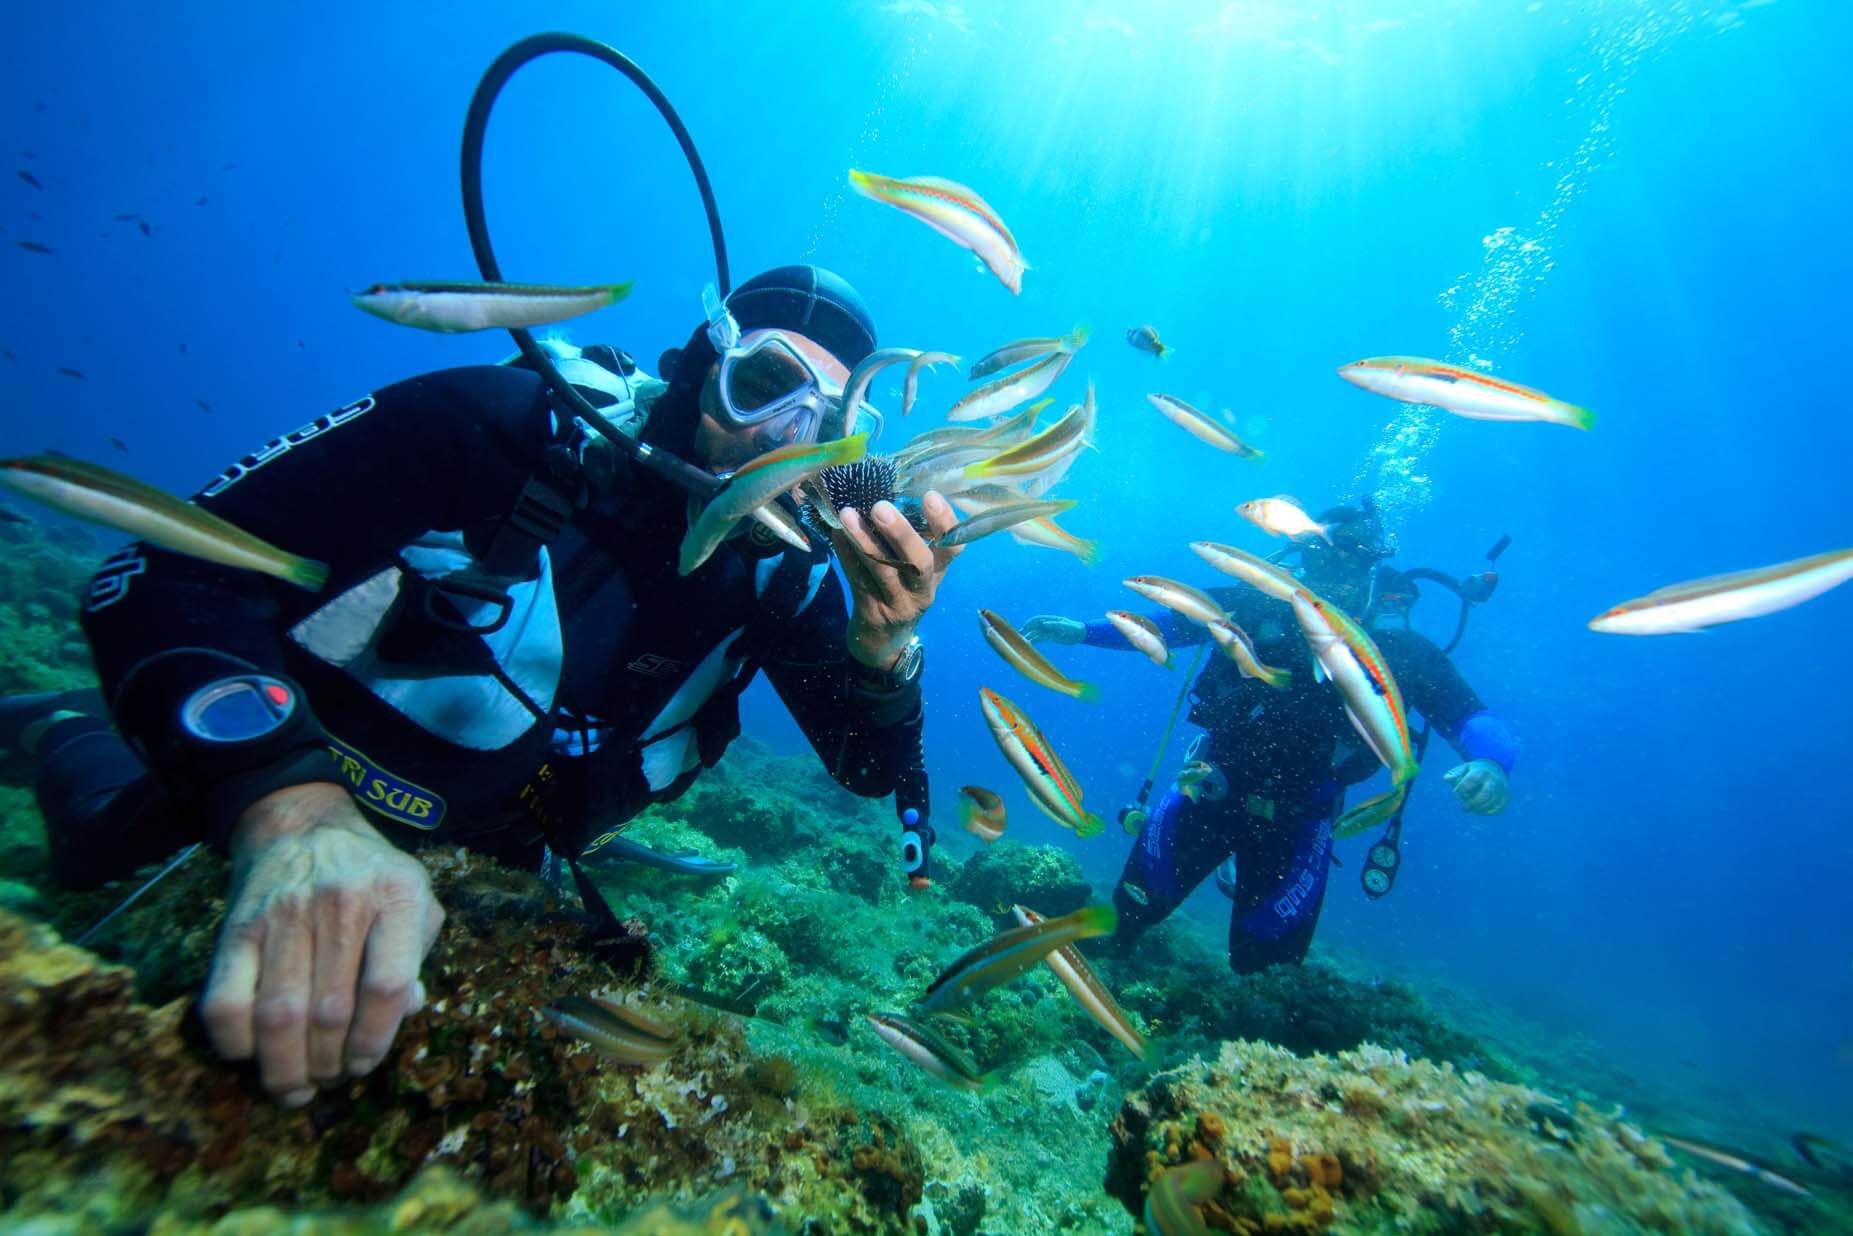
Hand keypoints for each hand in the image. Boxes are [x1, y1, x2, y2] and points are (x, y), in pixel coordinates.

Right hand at [201, 782, 442, 1105]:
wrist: (302, 828)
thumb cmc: (370, 876)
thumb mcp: (415, 899)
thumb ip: (418, 956)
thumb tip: (408, 1012)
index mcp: (396, 895)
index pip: (388, 985)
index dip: (376, 1040)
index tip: (364, 1063)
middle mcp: (341, 902)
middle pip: (329, 1012)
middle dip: (330, 1065)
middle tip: (329, 1079)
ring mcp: (283, 914)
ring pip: (277, 1017)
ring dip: (285, 1069)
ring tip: (295, 1087)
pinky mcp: (235, 929)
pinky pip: (224, 1003)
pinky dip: (235, 1043)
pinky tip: (253, 1054)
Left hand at [831, 492, 962, 667]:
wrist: (883, 641)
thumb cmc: (901, 590)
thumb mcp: (915, 570)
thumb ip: (911, 538)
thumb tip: (889, 489)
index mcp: (938, 572)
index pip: (954, 547)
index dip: (945, 522)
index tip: (929, 495)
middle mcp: (923, 589)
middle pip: (919, 563)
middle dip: (901, 533)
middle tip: (880, 507)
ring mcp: (898, 603)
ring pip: (883, 571)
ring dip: (863, 540)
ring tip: (847, 514)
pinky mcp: (872, 611)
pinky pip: (857, 579)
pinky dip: (845, 554)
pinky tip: (835, 533)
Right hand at [1022, 614, 1085, 644]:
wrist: (1080, 634)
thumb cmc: (1073, 628)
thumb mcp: (1065, 626)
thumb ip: (1054, 625)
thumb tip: (1043, 624)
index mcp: (1050, 619)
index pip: (1037, 620)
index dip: (1030, 623)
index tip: (1024, 628)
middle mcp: (1048, 624)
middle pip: (1034, 626)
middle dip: (1026, 630)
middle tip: (1019, 636)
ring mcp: (1048, 630)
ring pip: (1036, 633)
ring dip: (1029, 636)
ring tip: (1022, 642)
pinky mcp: (1050, 637)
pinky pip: (1040, 638)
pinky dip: (1035, 640)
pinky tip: (1029, 644)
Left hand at [1443, 759, 1509, 814]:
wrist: (1496, 767)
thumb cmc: (1475, 771)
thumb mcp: (1464, 768)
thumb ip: (1454, 774)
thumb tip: (1446, 779)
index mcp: (1482, 771)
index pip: (1471, 781)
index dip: (1461, 790)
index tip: (1456, 795)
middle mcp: (1494, 780)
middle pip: (1485, 794)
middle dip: (1472, 804)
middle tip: (1463, 808)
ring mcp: (1502, 789)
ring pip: (1492, 803)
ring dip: (1478, 809)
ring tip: (1471, 809)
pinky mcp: (1506, 797)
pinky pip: (1498, 808)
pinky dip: (1487, 812)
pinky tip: (1479, 810)